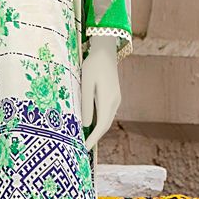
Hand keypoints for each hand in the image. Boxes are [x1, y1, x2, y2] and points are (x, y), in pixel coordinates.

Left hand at [81, 35, 121, 150]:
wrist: (105, 51)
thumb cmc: (93, 65)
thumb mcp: (86, 85)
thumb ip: (85, 105)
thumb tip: (85, 125)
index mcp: (108, 100)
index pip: (101, 125)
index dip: (93, 138)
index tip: (85, 148)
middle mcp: (114, 102)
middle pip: (105, 125)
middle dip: (95, 137)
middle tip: (83, 147)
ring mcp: (116, 98)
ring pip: (106, 119)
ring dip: (97, 130)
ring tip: (86, 138)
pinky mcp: (113, 95)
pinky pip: (106, 113)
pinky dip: (99, 121)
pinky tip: (91, 123)